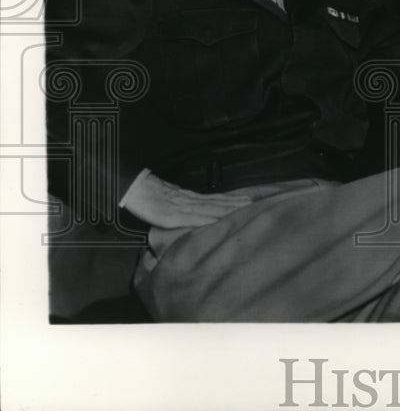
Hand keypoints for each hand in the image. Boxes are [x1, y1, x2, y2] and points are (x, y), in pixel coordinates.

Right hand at [122, 170, 251, 228]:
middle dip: (236, 203)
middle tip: (254, 203)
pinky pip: (189, 218)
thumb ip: (187, 203)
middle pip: (217, 203)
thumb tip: (201, 208)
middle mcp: (189, 201)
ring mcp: (180, 208)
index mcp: (191, 198)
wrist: (133, 189)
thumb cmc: (151, 196)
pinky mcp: (170, 215)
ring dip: (226, 209)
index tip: (250, 200)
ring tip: (242, 209)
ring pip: (208, 208)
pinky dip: (204, 219)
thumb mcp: (173, 200)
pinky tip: (215, 221)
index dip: (233, 200)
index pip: (217, 200)